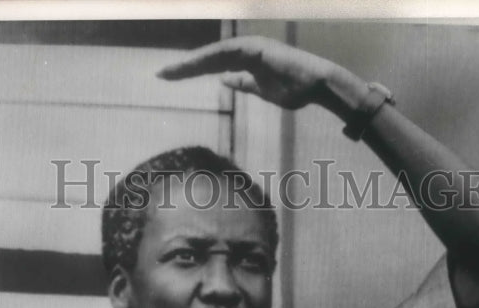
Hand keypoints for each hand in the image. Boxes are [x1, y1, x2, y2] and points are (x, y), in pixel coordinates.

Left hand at [157, 36, 336, 109]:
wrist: (317, 87)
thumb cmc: (295, 90)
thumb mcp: (261, 89)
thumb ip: (243, 83)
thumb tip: (224, 80)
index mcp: (245, 60)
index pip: (212, 65)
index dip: (191, 71)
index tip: (171, 78)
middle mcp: (245, 49)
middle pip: (208, 58)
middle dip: (184, 67)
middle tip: (160, 75)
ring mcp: (250, 46)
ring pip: (213, 54)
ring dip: (191, 63)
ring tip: (170, 72)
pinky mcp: (256, 48)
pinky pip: (227, 53)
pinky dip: (209, 58)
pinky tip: (192, 65)